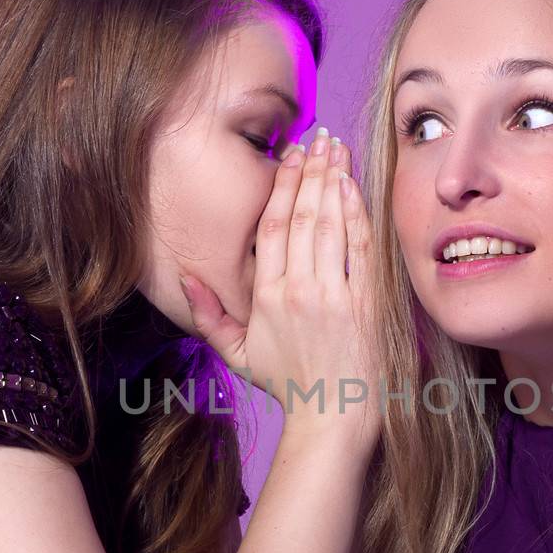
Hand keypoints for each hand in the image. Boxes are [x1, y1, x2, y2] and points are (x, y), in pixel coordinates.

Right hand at [180, 129, 381, 450]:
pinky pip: (361, 248)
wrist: (335, 416)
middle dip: (310, 170)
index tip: (289, 156)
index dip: (281, 185)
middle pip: (303, 215)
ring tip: (336, 147)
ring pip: (331, 223)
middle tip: (317, 136)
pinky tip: (355, 186)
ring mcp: (335, 295)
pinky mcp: (367, 303)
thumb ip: (209, 316)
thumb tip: (185, 279)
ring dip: (334, 181)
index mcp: (266, 297)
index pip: (272, 227)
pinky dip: (359, 213)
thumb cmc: (290, 385)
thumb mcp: (238, 355)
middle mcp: (299, 290)